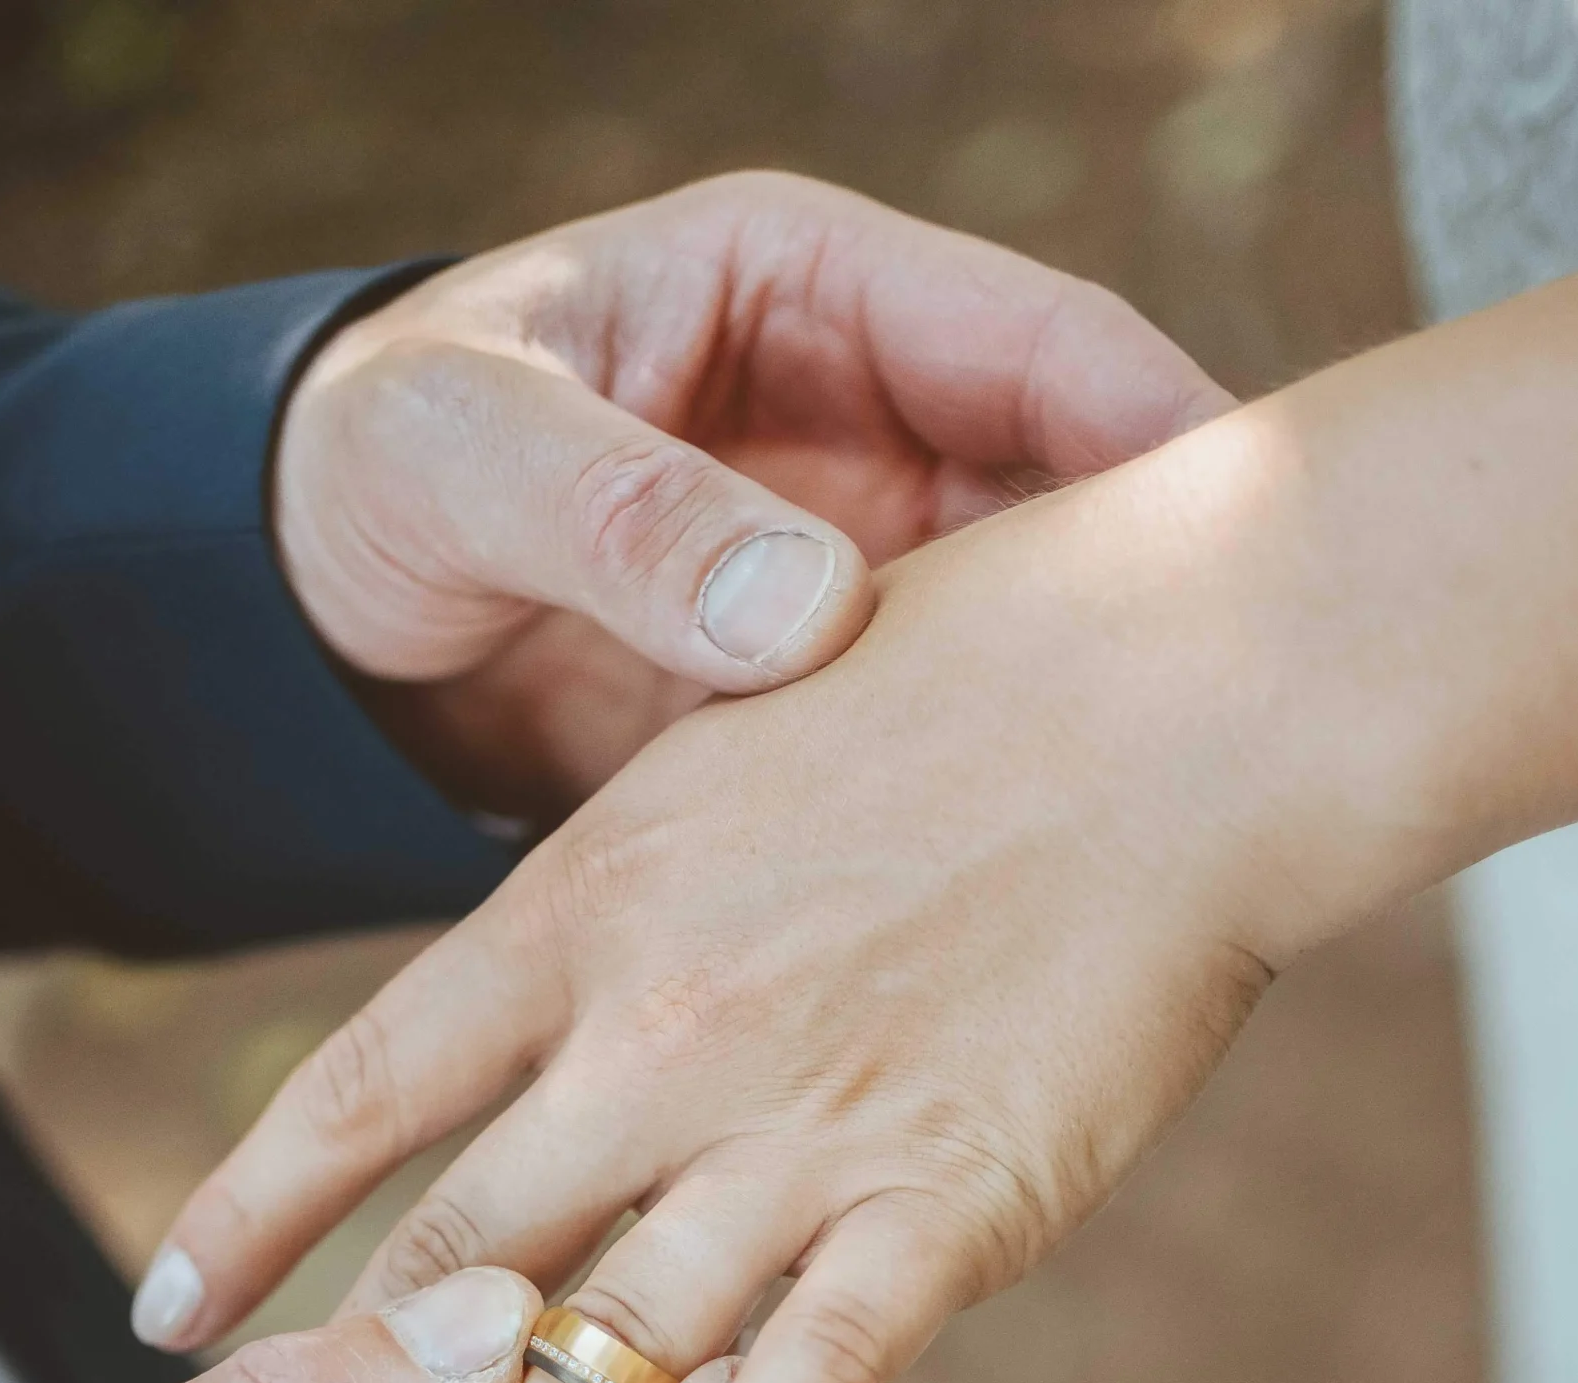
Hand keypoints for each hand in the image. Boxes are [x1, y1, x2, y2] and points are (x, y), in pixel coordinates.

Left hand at [137, 430, 1329, 1382]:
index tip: (168, 1320)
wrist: (1198, 695)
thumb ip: (636, 903)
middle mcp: (651, 1034)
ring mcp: (793, 1127)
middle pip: (457, 1275)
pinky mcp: (943, 1205)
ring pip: (603, 1362)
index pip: (362, 1089)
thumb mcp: (736, 750)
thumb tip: (571, 1019)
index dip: (254, 1215)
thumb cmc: (986, 686)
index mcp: (584, 901)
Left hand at [275, 169, 1227, 814]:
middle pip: (1078, 500)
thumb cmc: (371, 467)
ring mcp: (865, 575)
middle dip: (1163, 599)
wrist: (307, 611)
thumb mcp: (462, 452)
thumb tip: (809, 619)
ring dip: (1099, 724)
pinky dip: (1006, 806)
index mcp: (809, 295)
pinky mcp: (835, 707)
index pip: (1037, 344)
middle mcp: (869, 429)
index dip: (1159, 431)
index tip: (1247, 549)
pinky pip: (955, 744)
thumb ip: (619, 513)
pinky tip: (1061, 892)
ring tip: (1191, 823)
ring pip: (1038, 640)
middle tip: (1270, 712)